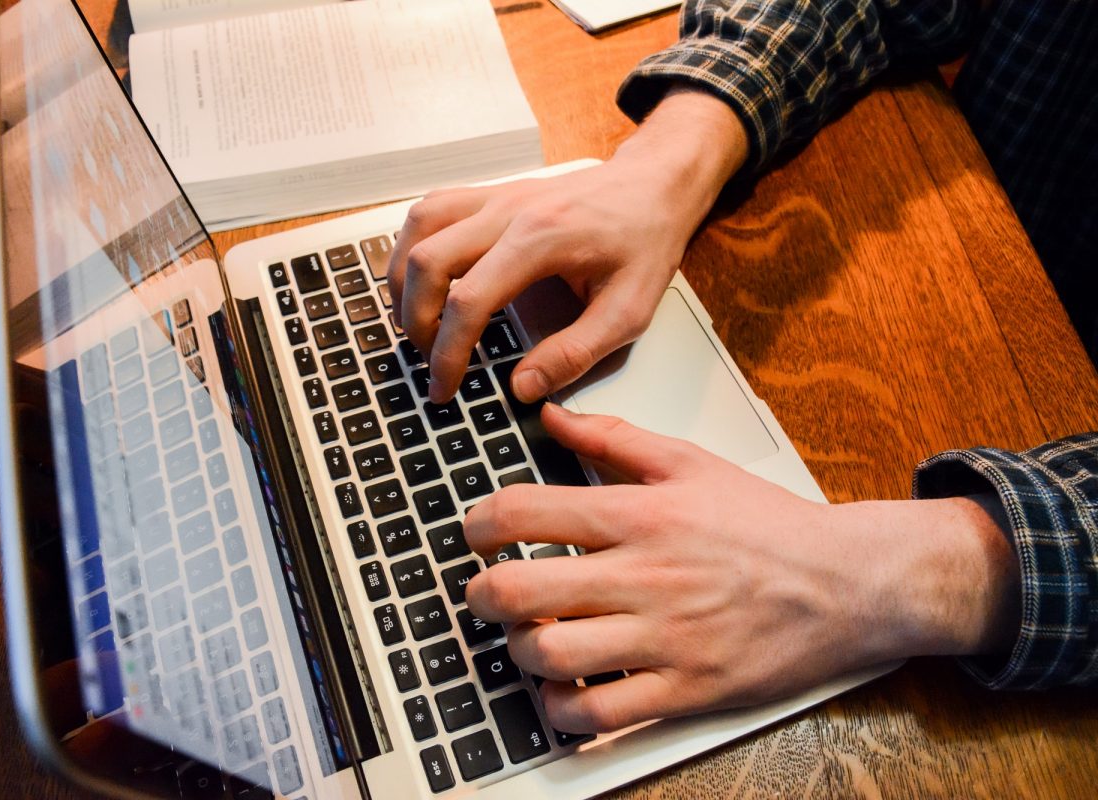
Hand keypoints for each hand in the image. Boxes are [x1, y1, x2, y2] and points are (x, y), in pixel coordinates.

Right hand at [387, 89, 747, 403]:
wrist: (653, 184)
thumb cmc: (645, 240)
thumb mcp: (629, 310)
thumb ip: (576, 352)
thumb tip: (525, 386)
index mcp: (541, 239)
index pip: (470, 300)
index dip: (448, 352)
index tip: (445, 386)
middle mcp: (508, 210)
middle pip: (427, 261)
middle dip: (415, 320)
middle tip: (429, 359)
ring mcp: (494, 196)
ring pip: (417, 227)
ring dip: (403, 279)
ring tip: (415, 321)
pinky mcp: (490, 193)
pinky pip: (430, 209)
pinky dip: (413, 245)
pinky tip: (422, 277)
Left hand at [463, 405, 1018, 732]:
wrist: (849, 584)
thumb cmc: (769, 526)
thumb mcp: (693, 462)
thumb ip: (615, 437)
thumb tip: (554, 415)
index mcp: (642, 515)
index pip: (526, 511)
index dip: (479, 522)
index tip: (476, 531)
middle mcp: (645, 575)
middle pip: (521, 589)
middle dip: (481, 593)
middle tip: (483, 592)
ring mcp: (664, 638)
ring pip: (551, 654)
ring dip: (520, 650)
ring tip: (528, 637)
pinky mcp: (685, 690)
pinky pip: (598, 713)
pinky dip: (562, 708)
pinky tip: (561, 688)